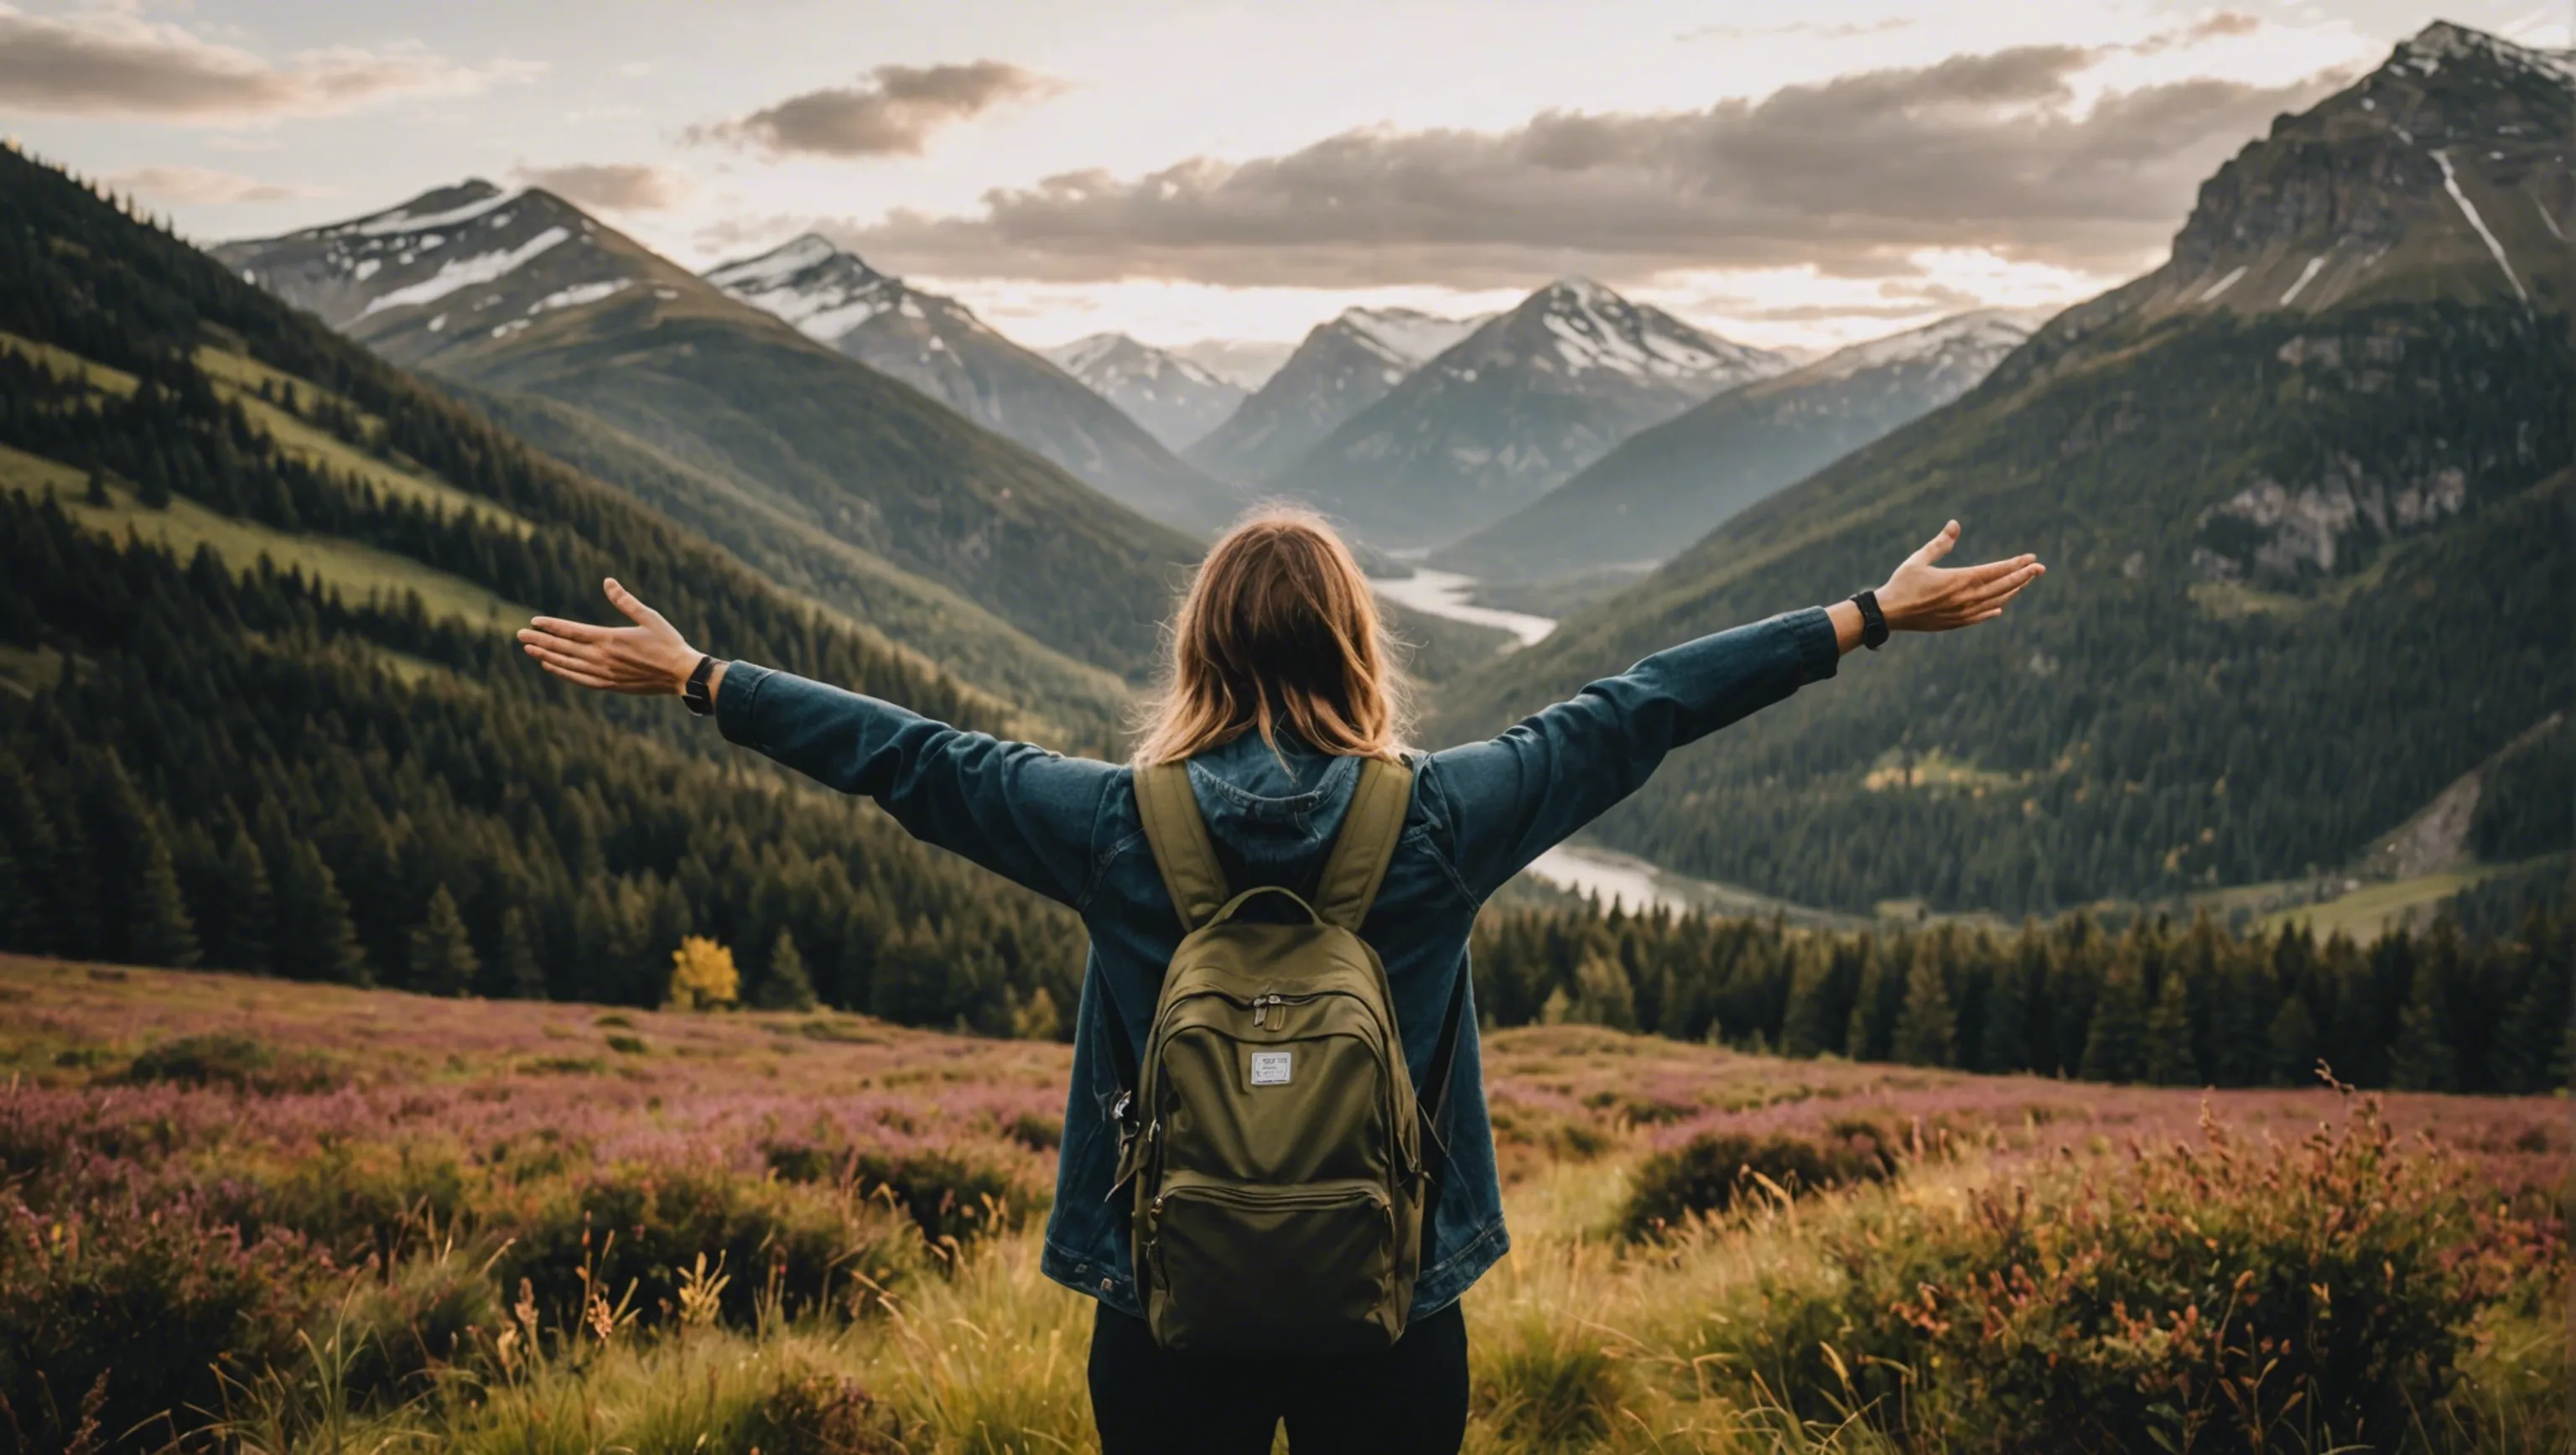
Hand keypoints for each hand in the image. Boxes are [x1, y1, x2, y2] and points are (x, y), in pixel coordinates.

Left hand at [517, 578, 700, 695]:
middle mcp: (602, 657)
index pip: (572, 631)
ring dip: (547, 656)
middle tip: (520, 636)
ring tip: (530, 650)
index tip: (533, 622)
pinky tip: (551, 667)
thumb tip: (607, 582)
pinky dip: (562, 673)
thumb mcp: (649, 617)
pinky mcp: (610, 684)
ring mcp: (604, 673)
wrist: (681, 674)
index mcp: (610, 638)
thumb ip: (625, 601)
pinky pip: (579, 679)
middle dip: (540, 641)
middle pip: (564, 648)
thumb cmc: (668, 643)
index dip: (551, 626)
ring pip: (567, 665)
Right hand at [1874, 521, 2042, 631]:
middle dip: (2023, 577)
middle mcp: (1966, 598)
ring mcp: (1962, 613)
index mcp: (1959, 580)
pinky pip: (1980, 617)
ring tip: (2024, 583)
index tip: (2032, 558)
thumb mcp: (1919, 559)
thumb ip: (1941, 543)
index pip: (1996, 571)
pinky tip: (2000, 606)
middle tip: (2040, 569)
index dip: (2016, 564)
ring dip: (2012, 591)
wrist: (1889, 614)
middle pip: (2002, 586)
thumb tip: (1955, 524)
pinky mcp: (1955, 623)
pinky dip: (1993, 610)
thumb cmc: (1902, 583)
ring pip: (1995, 601)